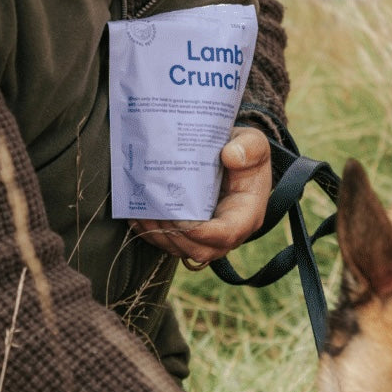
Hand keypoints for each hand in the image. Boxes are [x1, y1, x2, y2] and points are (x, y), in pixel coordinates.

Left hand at [130, 126, 271, 262]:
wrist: (234, 157)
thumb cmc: (245, 151)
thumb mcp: (254, 142)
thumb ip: (249, 147)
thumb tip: (230, 155)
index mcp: (247, 214)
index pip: (227, 234)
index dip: (202, 233)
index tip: (179, 219)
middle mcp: (228, 232)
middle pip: (200, 249)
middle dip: (174, 235)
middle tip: (154, 211)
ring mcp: (209, 236)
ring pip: (181, 249)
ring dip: (159, 234)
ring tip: (141, 211)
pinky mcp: (192, 234)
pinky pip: (171, 243)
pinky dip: (152, 232)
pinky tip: (137, 214)